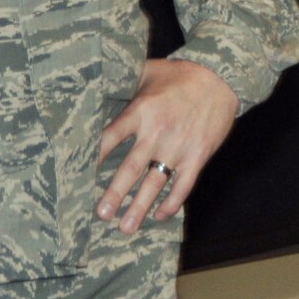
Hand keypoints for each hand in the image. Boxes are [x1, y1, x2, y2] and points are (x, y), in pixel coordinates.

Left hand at [96, 59, 238, 232]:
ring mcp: (178, 147)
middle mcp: (157, 132)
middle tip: (101, 214)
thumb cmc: (182, 74)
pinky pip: (183, 185)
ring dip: (140, 207)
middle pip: (130, 169)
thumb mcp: (150, 71)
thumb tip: (99, 82)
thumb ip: (127, 82)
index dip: (93, 157)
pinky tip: (160, 216)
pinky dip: (172, 203)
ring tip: (126, 228)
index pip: (110, 137)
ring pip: (155, 183)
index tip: (78, 175)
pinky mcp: (197, 156)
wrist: (221, 78)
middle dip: (115, 194)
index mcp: (141, 111)